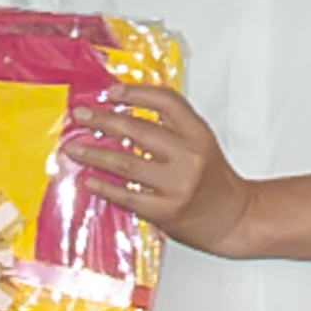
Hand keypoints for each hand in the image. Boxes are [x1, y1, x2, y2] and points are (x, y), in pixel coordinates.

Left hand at [65, 82, 259, 255]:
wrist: (236, 218)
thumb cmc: (214, 182)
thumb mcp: (201, 144)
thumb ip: (172, 128)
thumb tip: (124, 113)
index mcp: (199, 134)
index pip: (166, 102)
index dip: (136, 93)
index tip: (111, 92)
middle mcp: (190, 156)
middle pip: (139, 130)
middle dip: (104, 120)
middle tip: (81, 115)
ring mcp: (178, 185)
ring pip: (127, 163)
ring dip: (94, 154)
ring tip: (73, 148)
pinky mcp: (168, 211)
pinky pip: (128, 196)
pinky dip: (105, 187)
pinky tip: (90, 180)